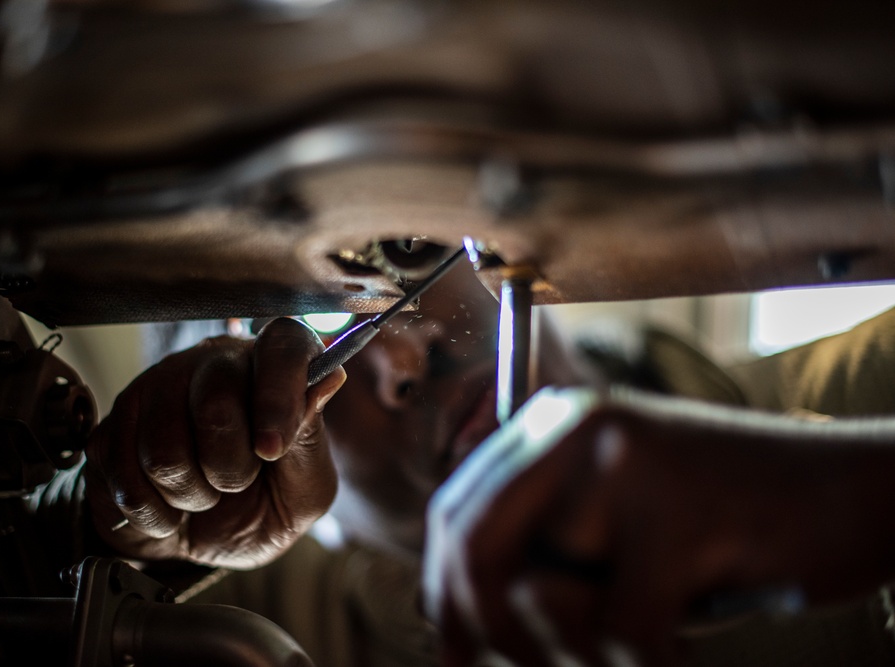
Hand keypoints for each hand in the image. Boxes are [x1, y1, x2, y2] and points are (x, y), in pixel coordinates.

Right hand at [84, 318, 345, 568]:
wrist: (191, 546)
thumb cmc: (258, 510)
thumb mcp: (303, 493)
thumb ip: (312, 440)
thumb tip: (328, 379)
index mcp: (277, 371)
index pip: (284, 344)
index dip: (278, 396)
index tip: (271, 450)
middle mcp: (219, 363)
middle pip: (214, 403)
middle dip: (229, 470)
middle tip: (235, 485)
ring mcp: (161, 384)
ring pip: (163, 445)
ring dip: (188, 494)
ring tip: (201, 496)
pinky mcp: (117, 418)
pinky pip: (120, 467)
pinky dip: (149, 508)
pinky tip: (165, 506)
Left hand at [424, 387, 894, 666]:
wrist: (854, 492)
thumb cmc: (731, 527)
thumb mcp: (617, 539)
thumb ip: (545, 562)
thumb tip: (462, 621)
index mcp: (554, 425)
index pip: (457, 510)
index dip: (445, 592)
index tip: (456, 651)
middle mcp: (577, 427)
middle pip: (475, 546)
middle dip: (490, 630)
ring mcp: (628, 463)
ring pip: (542, 597)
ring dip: (584, 651)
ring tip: (642, 637)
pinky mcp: (681, 511)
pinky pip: (625, 628)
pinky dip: (650, 662)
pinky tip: (684, 647)